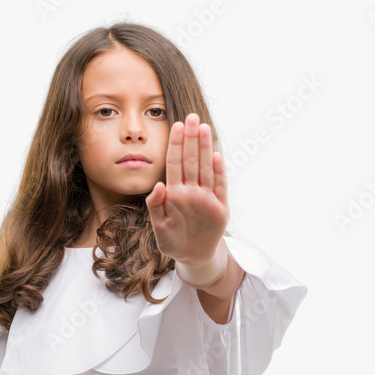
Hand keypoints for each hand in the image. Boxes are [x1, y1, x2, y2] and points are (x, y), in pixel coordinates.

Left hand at [146, 113, 228, 264]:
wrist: (192, 256)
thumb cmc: (173, 240)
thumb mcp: (159, 226)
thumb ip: (155, 206)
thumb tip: (158, 186)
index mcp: (175, 193)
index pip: (175, 163)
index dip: (176, 145)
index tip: (176, 125)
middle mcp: (191, 191)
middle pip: (191, 161)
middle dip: (191, 139)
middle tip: (191, 117)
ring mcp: (206, 198)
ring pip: (206, 169)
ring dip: (205, 149)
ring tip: (203, 129)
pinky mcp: (219, 208)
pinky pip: (219, 187)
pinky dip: (219, 172)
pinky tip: (217, 156)